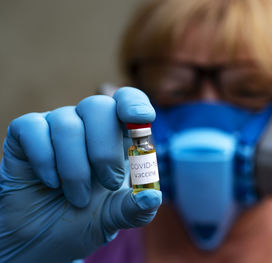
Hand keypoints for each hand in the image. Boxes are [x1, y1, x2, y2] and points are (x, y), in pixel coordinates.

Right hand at [0, 87, 161, 262]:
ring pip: (67, 124)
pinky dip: (45, 161)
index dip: (134, 103)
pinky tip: (50, 183)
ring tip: (78, 198)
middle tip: (109, 183)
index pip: (126, 101)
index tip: (143, 117)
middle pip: (98, 106)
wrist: (46, 237)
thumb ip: (137, 208)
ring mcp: (56, 125)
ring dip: (75, 169)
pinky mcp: (26, 133)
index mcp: (115, 135)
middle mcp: (87, 124)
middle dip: (105, 150)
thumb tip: (153, 196)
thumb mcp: (117, 216)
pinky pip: (34, 128)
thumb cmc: (87, 217)